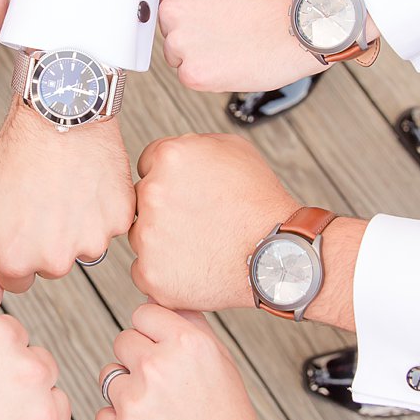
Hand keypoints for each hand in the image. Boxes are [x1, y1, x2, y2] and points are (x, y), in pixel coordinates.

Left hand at [0, 97, 134, 303]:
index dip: (12, 248)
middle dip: (43, 242)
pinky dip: (98, 210)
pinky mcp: (119, 220)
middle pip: (50, 266)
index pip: (15, 280)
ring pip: (81, 248)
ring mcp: (92, 241)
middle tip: (38, 200)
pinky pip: (108, 227)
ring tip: (61, 189)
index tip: (15, 219)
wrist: (58, 113)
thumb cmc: (13, 154)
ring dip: (73, 227)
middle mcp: (56, 259)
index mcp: (16, 260)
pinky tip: (83, 184)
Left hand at [96, 306, 279, 419]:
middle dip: (138, 360)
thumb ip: (188, 326)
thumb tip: (157, 299)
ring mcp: (134, 402)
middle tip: (164, 388)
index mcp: (186, 344)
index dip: (152, 332)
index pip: (143, 313)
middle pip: (122, 341)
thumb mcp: (221, 362)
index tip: (163, 350)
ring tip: (159, 414)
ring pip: (109, 377)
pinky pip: (104, 414)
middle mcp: (157, 367)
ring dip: (127, 391)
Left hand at [131, 134, 363, 324]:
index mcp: (169, 158)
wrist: (278, 256)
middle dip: (164, 209)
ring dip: (161, 240)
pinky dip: (163, 272)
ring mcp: (148, 236)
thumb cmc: (260, 204)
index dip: (171, 179)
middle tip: (198, 221)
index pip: (148, 164)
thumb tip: (170, 154)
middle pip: (141, 200)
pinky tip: (193, 266)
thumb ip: (192, 145)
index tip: (189, 193)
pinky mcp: (151, 274)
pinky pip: (143, 270)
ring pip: (141, 236)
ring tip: (200, 244)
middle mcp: (152, 194)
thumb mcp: (233, 149)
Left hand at [159, 0, 326, 92]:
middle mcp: (172, 8)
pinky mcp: (193, 73)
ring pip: (178, 54)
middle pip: (170, 26)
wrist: (307, 22)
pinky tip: (235, 60)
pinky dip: (210, 73)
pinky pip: (191, 75)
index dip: (192, 6)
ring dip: (200, 53)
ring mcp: (181, 43)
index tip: (210, 12)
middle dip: (194, 29)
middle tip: (228, 29)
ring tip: (235, 45)